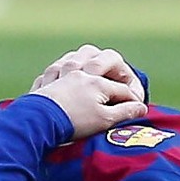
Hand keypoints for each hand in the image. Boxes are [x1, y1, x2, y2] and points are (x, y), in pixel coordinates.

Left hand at [30, 68, 146, 139]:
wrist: (38, 123)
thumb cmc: (74, 122)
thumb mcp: (105, 121)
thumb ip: (125, 112)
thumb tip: (141, 107)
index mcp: (96, 81)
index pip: (120, 88)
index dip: (132, 98)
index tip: (137, 109)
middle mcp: (78, 72)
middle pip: (98, 58)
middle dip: (111, 65)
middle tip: (117, 77)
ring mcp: (60, 75)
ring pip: (73, 58)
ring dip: (84, 61)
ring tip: (89, 68)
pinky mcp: (44, 84)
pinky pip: (53, 70)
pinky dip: (60, 70)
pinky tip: (61, 75)